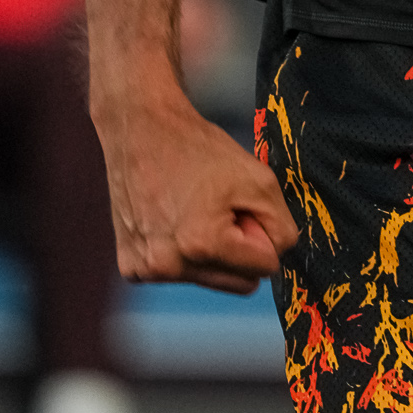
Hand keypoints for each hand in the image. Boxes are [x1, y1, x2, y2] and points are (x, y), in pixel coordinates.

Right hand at [96, 86, 298, 292]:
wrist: (141, 129)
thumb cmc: (198, 149)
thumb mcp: (260, 179)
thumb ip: (281, 226)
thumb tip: (277, 256)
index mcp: (202, 244)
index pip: (265, 267)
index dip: (261, 233)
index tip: (242, 206)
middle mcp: (169, 265)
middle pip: (238, 282)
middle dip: (239, 249)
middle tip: (221, 209)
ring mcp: (146, 269)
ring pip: (209, 279)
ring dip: (210, 251)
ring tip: (194, 210)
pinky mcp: (130, 267)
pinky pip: (179, 274)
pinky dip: (182, 252)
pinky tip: (171, 219)